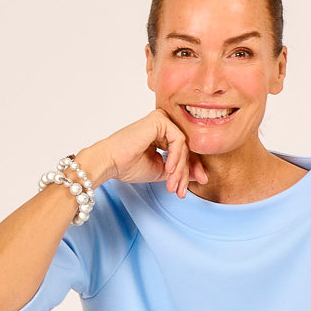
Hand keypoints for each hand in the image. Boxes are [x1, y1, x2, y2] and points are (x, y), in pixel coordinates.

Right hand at [90, 109, 209, 198]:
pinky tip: (168, 169)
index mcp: (161, 135)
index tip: (191, 187)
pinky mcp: (160, 119)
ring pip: (184, 146)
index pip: (183, 151)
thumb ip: (180, 171)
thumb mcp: (161, 172)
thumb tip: (201, 175)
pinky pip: (179, 140)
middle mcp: (162, 125)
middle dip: (186, 172)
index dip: (190, 170)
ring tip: (172, 184)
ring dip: (180, 169)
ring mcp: (161, 120)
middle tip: (181, 191)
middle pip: (186, 149)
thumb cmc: (128, 166)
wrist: (110, 162)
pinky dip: (176, 157)